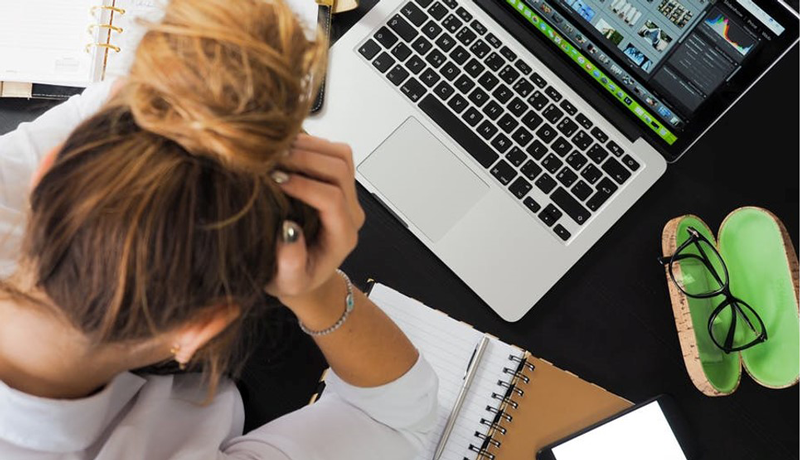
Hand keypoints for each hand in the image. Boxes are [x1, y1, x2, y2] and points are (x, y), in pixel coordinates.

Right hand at [266, 134, 364, 308]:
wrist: (304, 273)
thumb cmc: (294, 279)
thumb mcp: (287, 282)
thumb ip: (290, 263)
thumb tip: (288, 231)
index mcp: (342, 236)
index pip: (332, 199)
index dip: (304, 185)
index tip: (275, 180)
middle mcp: (351, 212)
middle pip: (340, 170)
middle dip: (305, 159)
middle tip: (272, 159)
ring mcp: (347, 194)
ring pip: (341, 155)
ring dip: (309, 146)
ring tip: (276, 151)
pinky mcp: (338, 182)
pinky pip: (333, 152)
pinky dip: (310, 144)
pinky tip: (284, 149)